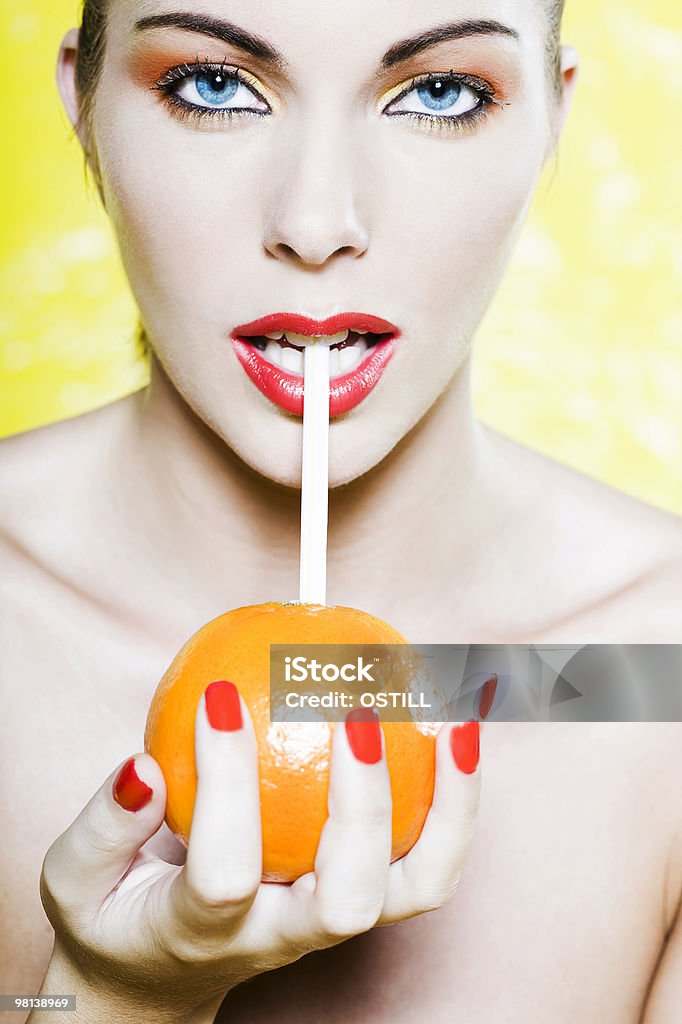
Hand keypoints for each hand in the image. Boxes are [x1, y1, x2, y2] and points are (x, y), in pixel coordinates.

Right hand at [39, 688, 480, 1019]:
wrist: (158, 977)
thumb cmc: (117, 916)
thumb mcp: (76, 882)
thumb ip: (103, 829)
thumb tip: (145, 766)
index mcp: (206, 932)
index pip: (226, 871)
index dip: (225, 783)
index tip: (218, 695)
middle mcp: (285, 936)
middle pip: (347, 900)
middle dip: (361, 806)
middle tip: (355, 712)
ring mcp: (333, 924)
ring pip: (415, 887)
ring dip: (449, 806)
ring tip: (455, 719)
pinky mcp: (363, 900)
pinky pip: (423, 858)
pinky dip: (452, 799)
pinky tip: (451, 728)